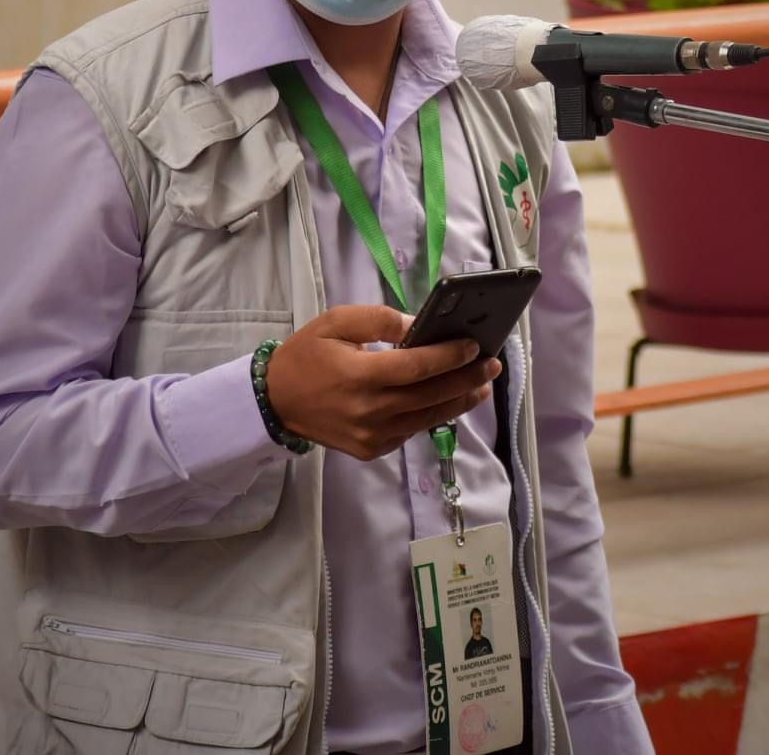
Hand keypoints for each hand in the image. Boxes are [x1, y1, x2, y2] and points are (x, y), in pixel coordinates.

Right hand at [265, 304, 502, 459]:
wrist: (275, 401)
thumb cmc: (306, 355)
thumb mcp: (335, 322)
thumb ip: (378, 320)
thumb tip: (417, 325)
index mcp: (360, 376)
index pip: (418, 366)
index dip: (450, 356)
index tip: (475, 345)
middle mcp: (370, 410)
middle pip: (431, 395)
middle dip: (467, 379)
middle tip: (493, 365)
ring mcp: (372, 435)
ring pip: (428, 418)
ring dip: (460, 402)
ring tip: (482, 386)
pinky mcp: (371, 449)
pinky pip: (411, 431)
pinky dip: (433, 415)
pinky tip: (449, 401)